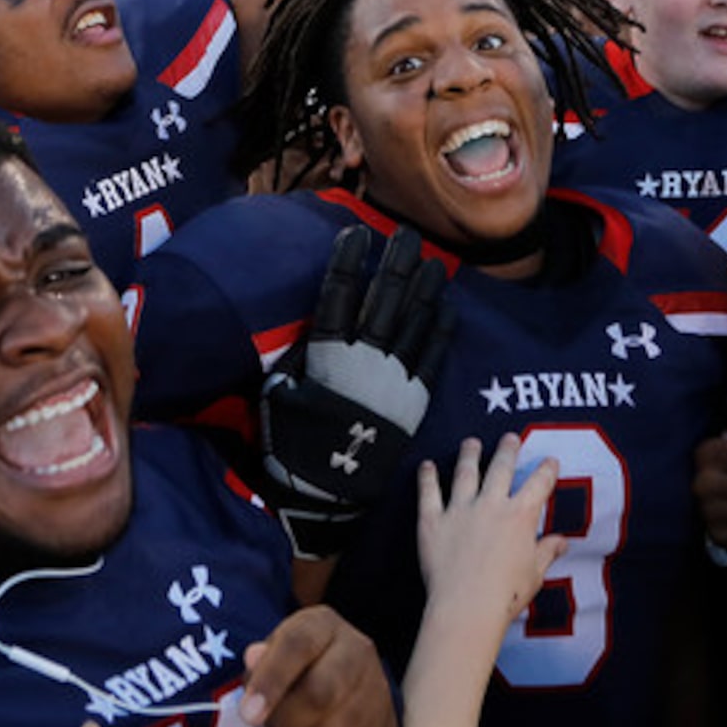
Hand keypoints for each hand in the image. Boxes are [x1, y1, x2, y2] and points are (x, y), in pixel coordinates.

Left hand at [239, 604, 397, 726]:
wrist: (355, 696)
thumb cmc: (302, 669)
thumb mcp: (277, 654)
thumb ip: (262, 660)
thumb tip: (253, 658)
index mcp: (325, 626)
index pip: (298, 645)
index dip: (270, 680)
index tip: (247, 713)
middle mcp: (358, 654)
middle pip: (319, 694)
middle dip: (282, 720)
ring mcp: (377, 697)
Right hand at [257, 226, 452, 558]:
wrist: (327, 490)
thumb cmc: (294, 442)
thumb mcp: (279, 392)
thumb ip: (297, 358)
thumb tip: (309, 335)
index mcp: (326, 353)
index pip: (338, 294)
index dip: (347, 262)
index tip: (356, 235)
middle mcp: (364, 358)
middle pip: (383, 299)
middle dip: (394, 263)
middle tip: (405, 235)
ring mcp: (393, 378)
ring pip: (412, 321)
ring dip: (424, 289)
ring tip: (432, 262)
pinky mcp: (414, 400)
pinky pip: (432, 356)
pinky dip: (440, 330)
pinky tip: (448, 307)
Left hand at [415, 434, 564, 626]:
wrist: (467, 606)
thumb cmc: (505, 595)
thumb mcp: (535, 574)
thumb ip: (547, 552)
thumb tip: (562, 542)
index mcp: (520, 517)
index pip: (539, 484)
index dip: (546, 470)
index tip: (550, 461)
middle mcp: (491, 506)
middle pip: (501, 468)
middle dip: (508, 450)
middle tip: (510, 437)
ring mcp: (460, 510)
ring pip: (466, 472)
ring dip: (469, 454)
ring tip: (471, 443)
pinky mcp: (433, 521)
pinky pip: (429, 493)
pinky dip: (427, 477)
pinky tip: (427, 465)